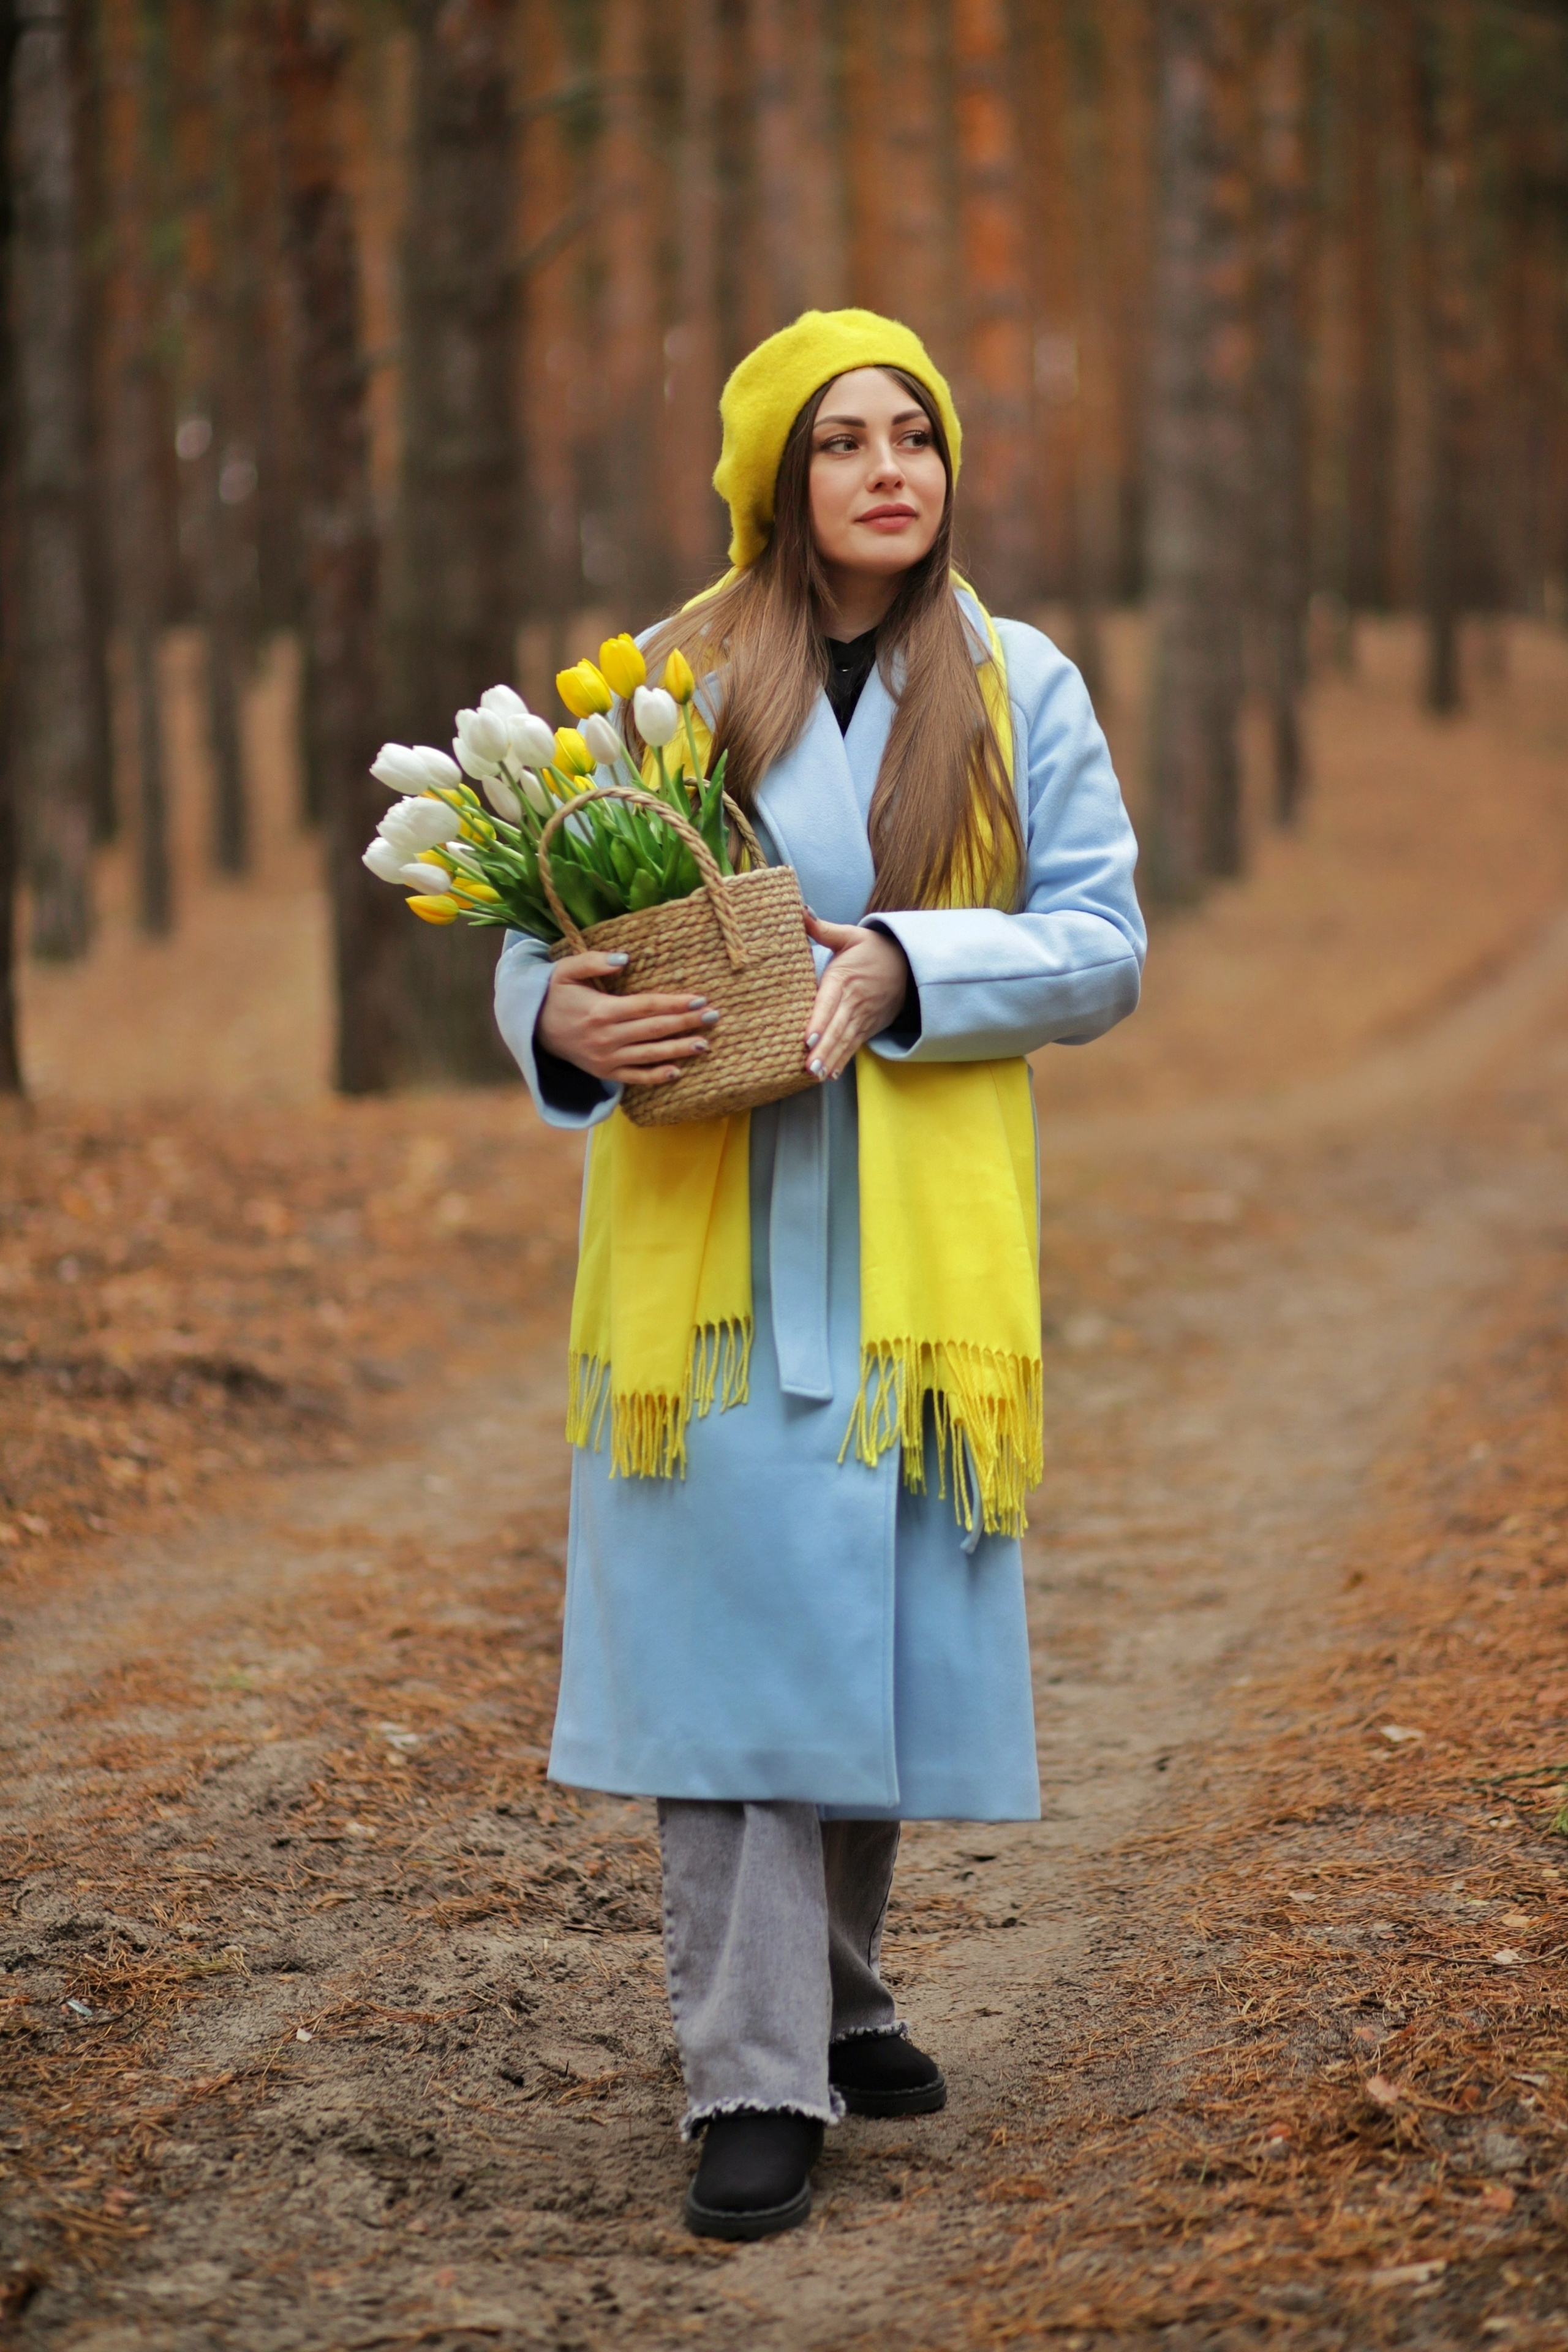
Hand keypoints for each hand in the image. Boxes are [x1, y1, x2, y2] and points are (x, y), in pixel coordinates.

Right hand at [536, 954, 719, 1086]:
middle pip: (655, 1030)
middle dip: (686, 1023)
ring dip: (679, 1050)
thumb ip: (593, 961)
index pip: (647, 1006)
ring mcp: (607, 1059)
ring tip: (705, 1044)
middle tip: (713, 1017)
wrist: (534, 1030)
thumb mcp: (565, 971)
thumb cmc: (555, 996)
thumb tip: (626, 958)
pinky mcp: (605, 1073)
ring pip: (650, 1055)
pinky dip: (656, 1076)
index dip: (675, 1003)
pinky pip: (635, 1077)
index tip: (699, 999)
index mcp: (601, 1011)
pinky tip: (677, 1071)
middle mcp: (607, 1038)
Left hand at [802, 912, 910, 1081]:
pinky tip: (831, 1074)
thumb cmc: (873, 949)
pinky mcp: (869, 1026)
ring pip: (845, 1040)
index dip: (819, 1020)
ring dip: (832, 1058)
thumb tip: (799, 911)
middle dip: (823, 1048)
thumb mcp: (850, 935)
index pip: (829, 1001)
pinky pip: (854, 1045)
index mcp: (844, 978)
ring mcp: (863, 1016)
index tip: (807, 1037)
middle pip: (837, 1026)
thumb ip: (822, 928)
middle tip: (809, 1066)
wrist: (908, 963)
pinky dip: (843, 1060)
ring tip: (817, 1074)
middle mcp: (854, 1001)